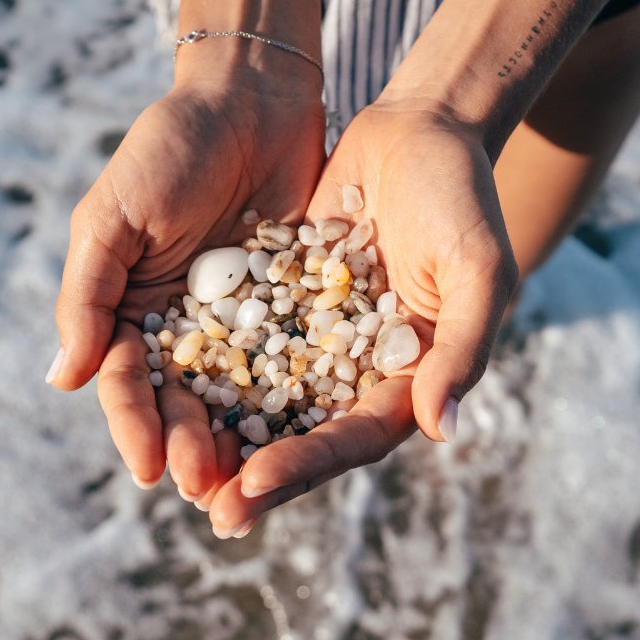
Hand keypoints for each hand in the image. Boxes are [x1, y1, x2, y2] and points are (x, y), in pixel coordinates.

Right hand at [48, 70, 325, 502]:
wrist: (252, 97)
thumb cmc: (168, 149)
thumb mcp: (114, 217)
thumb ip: (88, 296)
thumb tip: (62, 382)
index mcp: (131, 311)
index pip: (127, 384)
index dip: (135, 427)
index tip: (148, 469)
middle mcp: (185, 328)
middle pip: (184, 404)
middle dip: (193, 448)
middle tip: (210, 491)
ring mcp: (244, 322)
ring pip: (241, 398)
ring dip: (243, 443)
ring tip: (255, 483)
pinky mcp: (299, 308)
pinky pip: (298, 363)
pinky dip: (301, 401)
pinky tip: (311, 435)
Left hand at [201, 101, 519, 536]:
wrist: (421, 128)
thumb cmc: (464, 197)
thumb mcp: (478, 269)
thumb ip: (464, 348)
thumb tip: (441, 429)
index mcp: (409, 379)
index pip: (354, 439)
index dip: (305, 466)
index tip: (252, 485)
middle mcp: (358, 372)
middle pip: (303, 436)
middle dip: (255, 475)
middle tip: (209, 511)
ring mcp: (316, 338)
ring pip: (262, 400)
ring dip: (223, 436)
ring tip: (172, 467)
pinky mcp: (281, 301)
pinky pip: (238, 343)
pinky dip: (206, 369)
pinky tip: (161, 388)